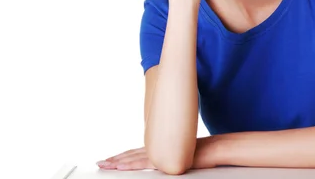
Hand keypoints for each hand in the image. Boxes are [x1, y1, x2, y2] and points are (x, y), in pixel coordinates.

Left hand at [96, 138, 219, 170]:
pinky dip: (129, 164)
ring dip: (117, 162)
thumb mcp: (184, 155)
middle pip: (132, 154)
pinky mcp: (163, 159)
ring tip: (104, 165)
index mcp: (162, 148)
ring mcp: (161, 153)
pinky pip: (143, 163)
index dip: (123, 156)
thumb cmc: (203, 153)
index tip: (110, 159)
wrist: (214, 149)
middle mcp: (158, 148)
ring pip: (133, 158)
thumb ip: (172, 156)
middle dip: (115, 159)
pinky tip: (119, 167)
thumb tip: (169, 161)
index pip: (137, 152)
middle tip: (100, 163)